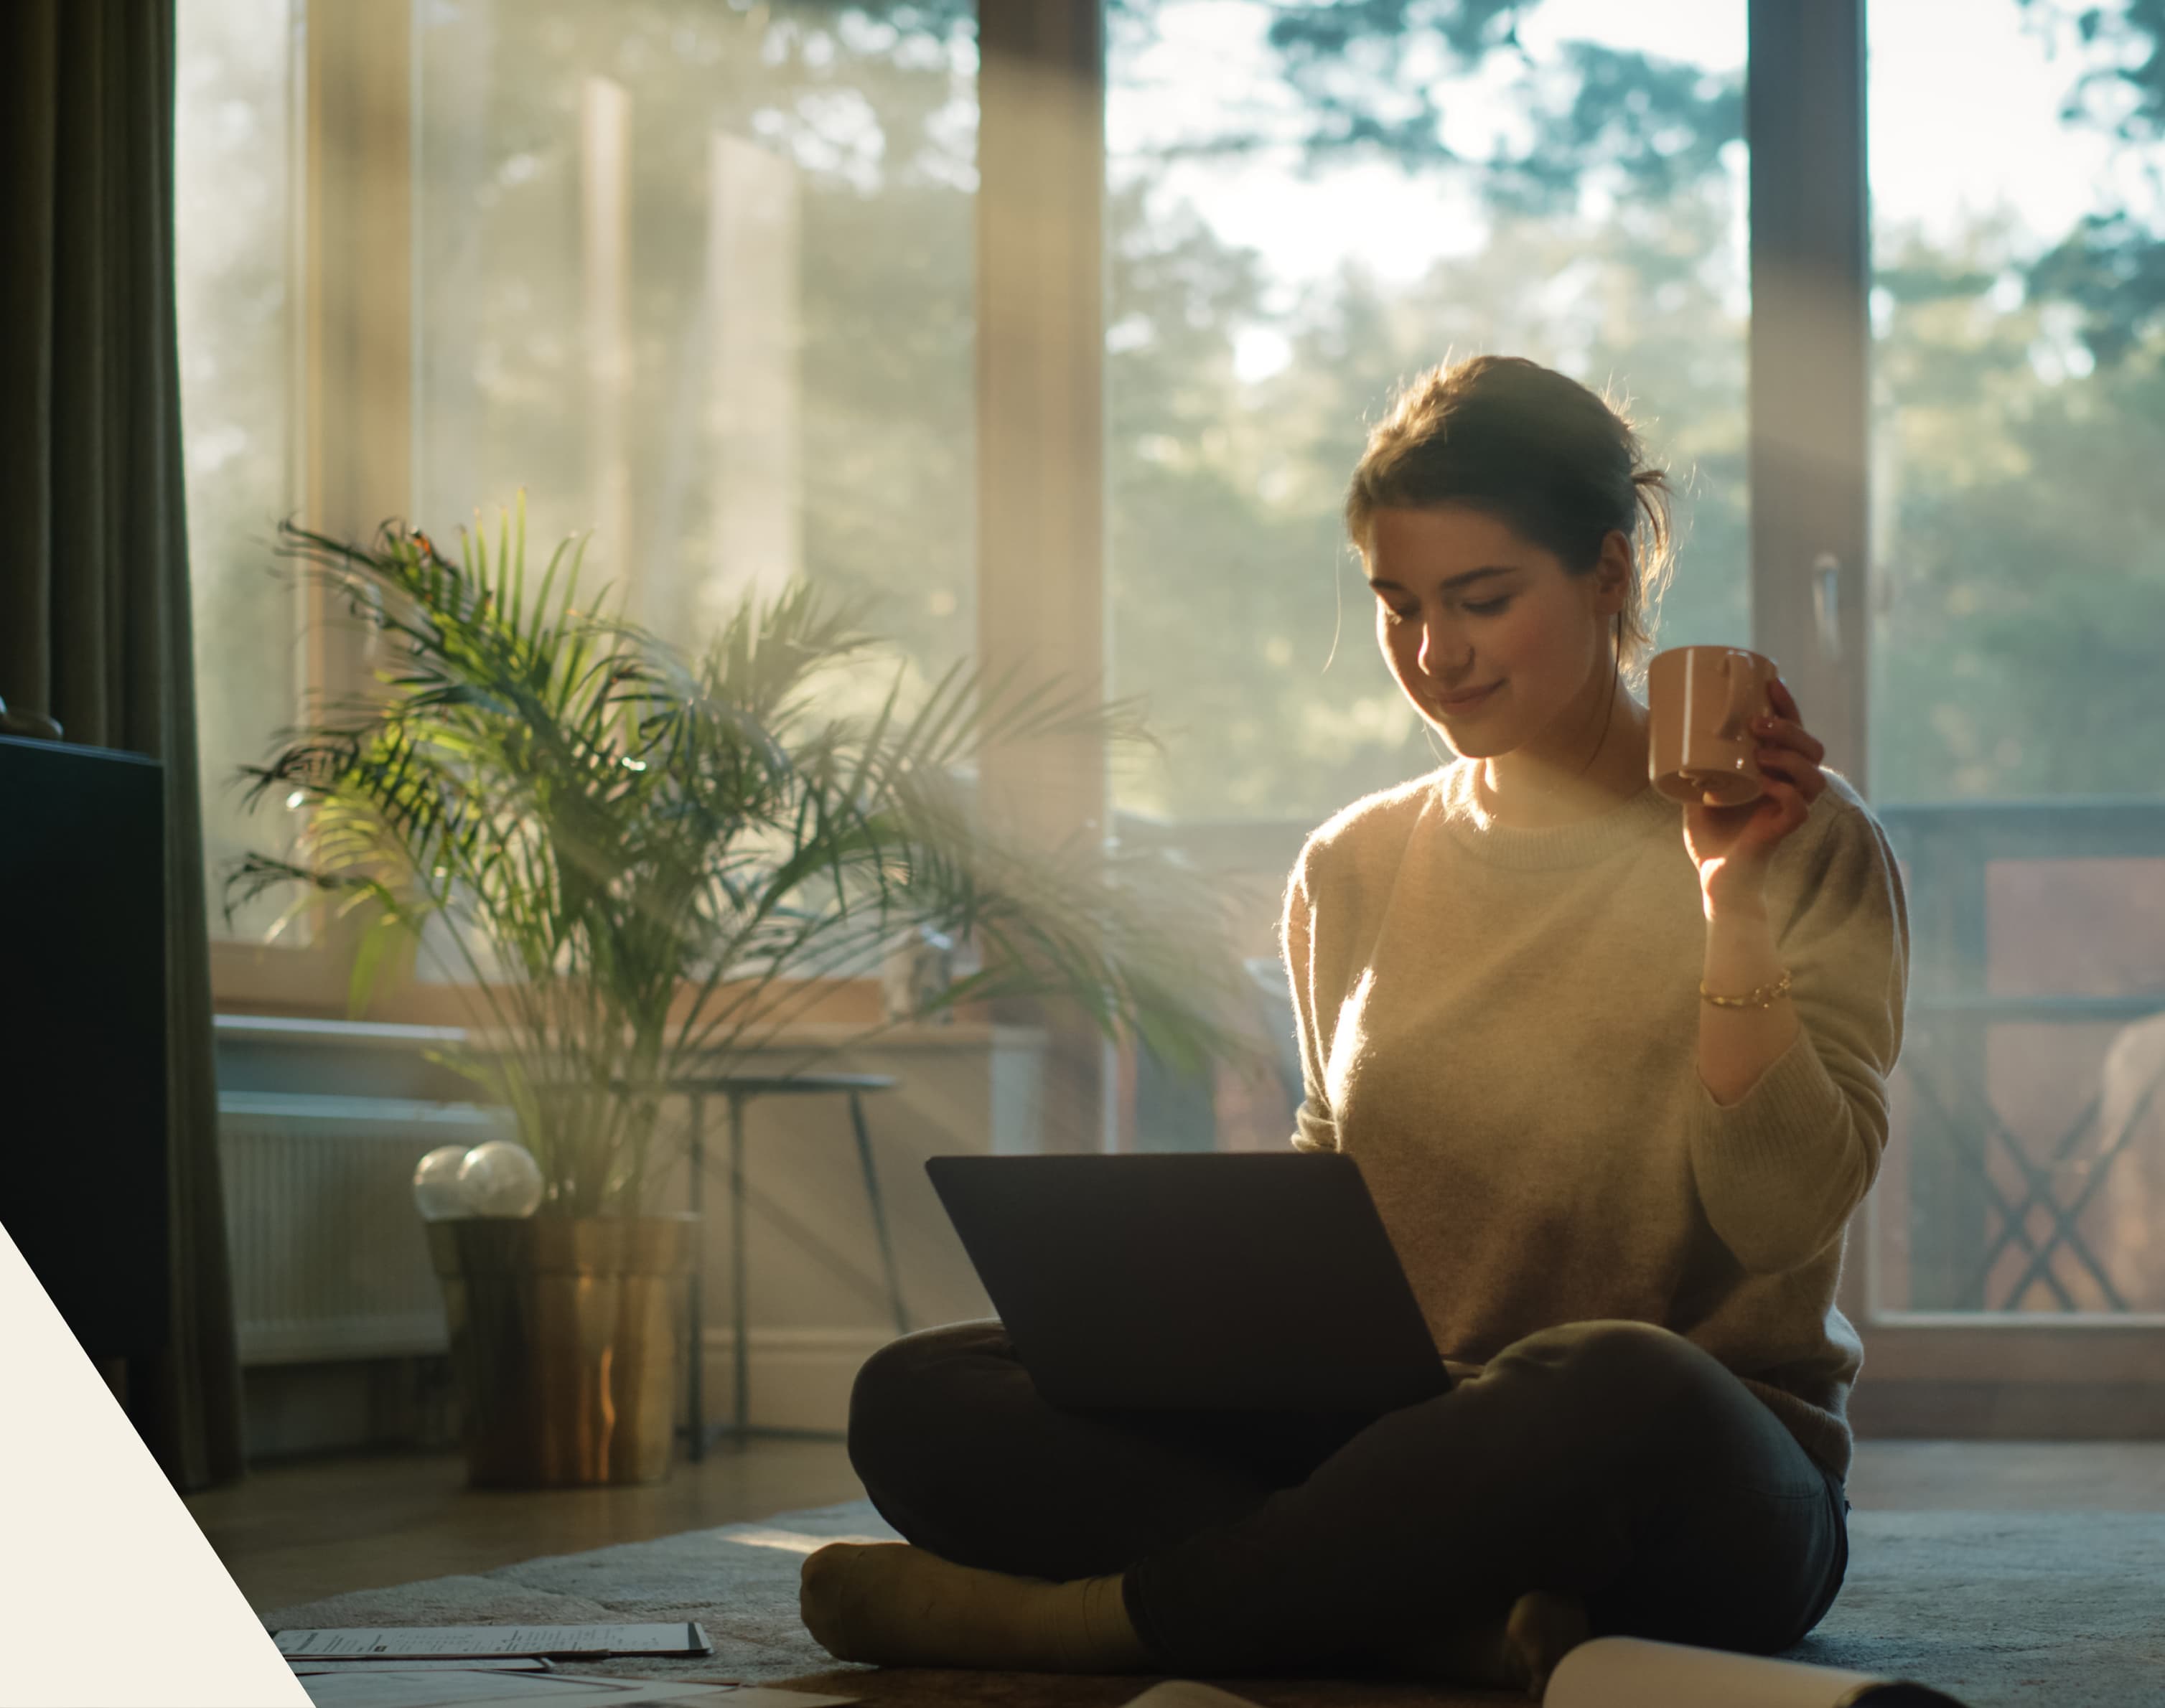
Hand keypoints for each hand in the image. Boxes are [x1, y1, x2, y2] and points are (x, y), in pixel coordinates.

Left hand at [1682, 678, 1827, 910]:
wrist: (1713, 875)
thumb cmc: (1710, 831)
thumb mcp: (1698, 784)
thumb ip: (1693, 758)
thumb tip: (1665, 722)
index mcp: (1776, 770)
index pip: (1794, 732)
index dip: (1789, 707)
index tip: (1770, 682)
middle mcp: (1790, 787)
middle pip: (1812, 748)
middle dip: (1789, 729)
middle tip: (1756, 723)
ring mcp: (1789, 809)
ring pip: (1814, 776)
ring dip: (1789, 758)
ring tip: (1759, 753)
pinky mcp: (1783, 832)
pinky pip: (1799, 808)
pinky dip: (1784, 792)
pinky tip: (1765, 784)